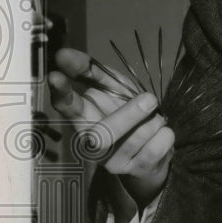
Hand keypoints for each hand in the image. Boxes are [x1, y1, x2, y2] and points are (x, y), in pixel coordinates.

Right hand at [48, 47, 172, 208]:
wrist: (153, 149)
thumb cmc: (128, 112)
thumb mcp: (113, 88)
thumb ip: (91, 71)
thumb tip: (63, 52)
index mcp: (84, 119)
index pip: (67, 107)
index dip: (61, 93)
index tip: (56, 75)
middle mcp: (92, 144)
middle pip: (101, 135)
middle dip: (128, 115)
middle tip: (150, 99)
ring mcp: (112, 161)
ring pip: (134, 140)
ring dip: (152, 122)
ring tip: (157, 117)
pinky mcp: (135, 170)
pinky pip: (154, 150)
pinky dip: (164, 136)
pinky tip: (162, 132)